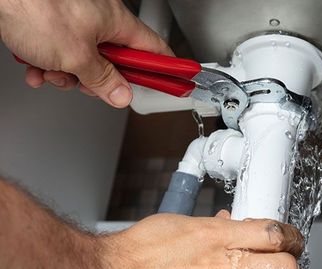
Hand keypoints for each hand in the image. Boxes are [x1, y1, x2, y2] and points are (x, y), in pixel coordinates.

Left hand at [0, 0, 172, 107]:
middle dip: (99, 80)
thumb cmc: (33, 6)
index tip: (175, 81)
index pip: (154, 50)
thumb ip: (103, 80)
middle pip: (116, 62)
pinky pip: (62, 52)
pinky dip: (49, 63)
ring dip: (67, 74)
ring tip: (51, 71)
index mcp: (116, 22)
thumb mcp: (75, 56)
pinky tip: (36, 66)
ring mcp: (77, 21)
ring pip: (85, 61)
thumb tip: (121, 94)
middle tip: (89, 85)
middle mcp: (100, 19)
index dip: (165, 68)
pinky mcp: (54, 24)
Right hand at [101, 210, 303, 268]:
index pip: (273, 232)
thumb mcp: (181, 224)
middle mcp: (221, 266)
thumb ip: (214, 226)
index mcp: (216, 236)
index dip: (291, 237)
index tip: (291, 240)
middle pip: (284, 267)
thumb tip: (232, 223)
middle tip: (285, 267)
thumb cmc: (141, 251)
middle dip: (291, 267)